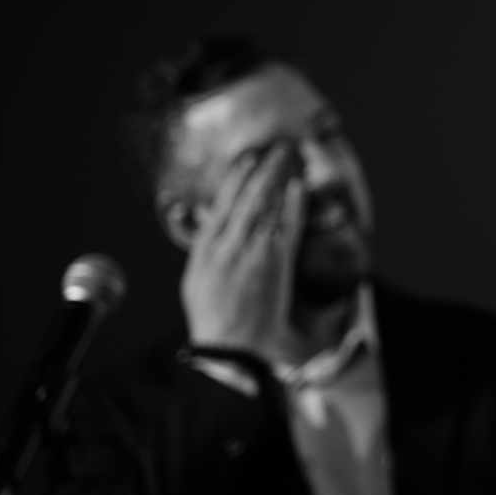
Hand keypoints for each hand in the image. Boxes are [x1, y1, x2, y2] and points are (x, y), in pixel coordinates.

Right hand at [180, 142, 305, 360]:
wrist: (228, 346)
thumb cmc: (212, 316)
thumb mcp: (196, 278)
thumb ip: (204, 247)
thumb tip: (208, 219)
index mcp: (205, 248)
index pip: (222, 204)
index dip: (236, 179)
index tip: (247, 159)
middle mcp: (227, 246)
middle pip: (247, 197)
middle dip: (263, 169)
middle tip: (277, 147)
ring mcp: (251, 254)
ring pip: (266, 207)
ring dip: (279, 179)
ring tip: (289, 158)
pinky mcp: (273, 266)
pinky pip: (286, 228)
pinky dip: (293, 206)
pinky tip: (299, 187)